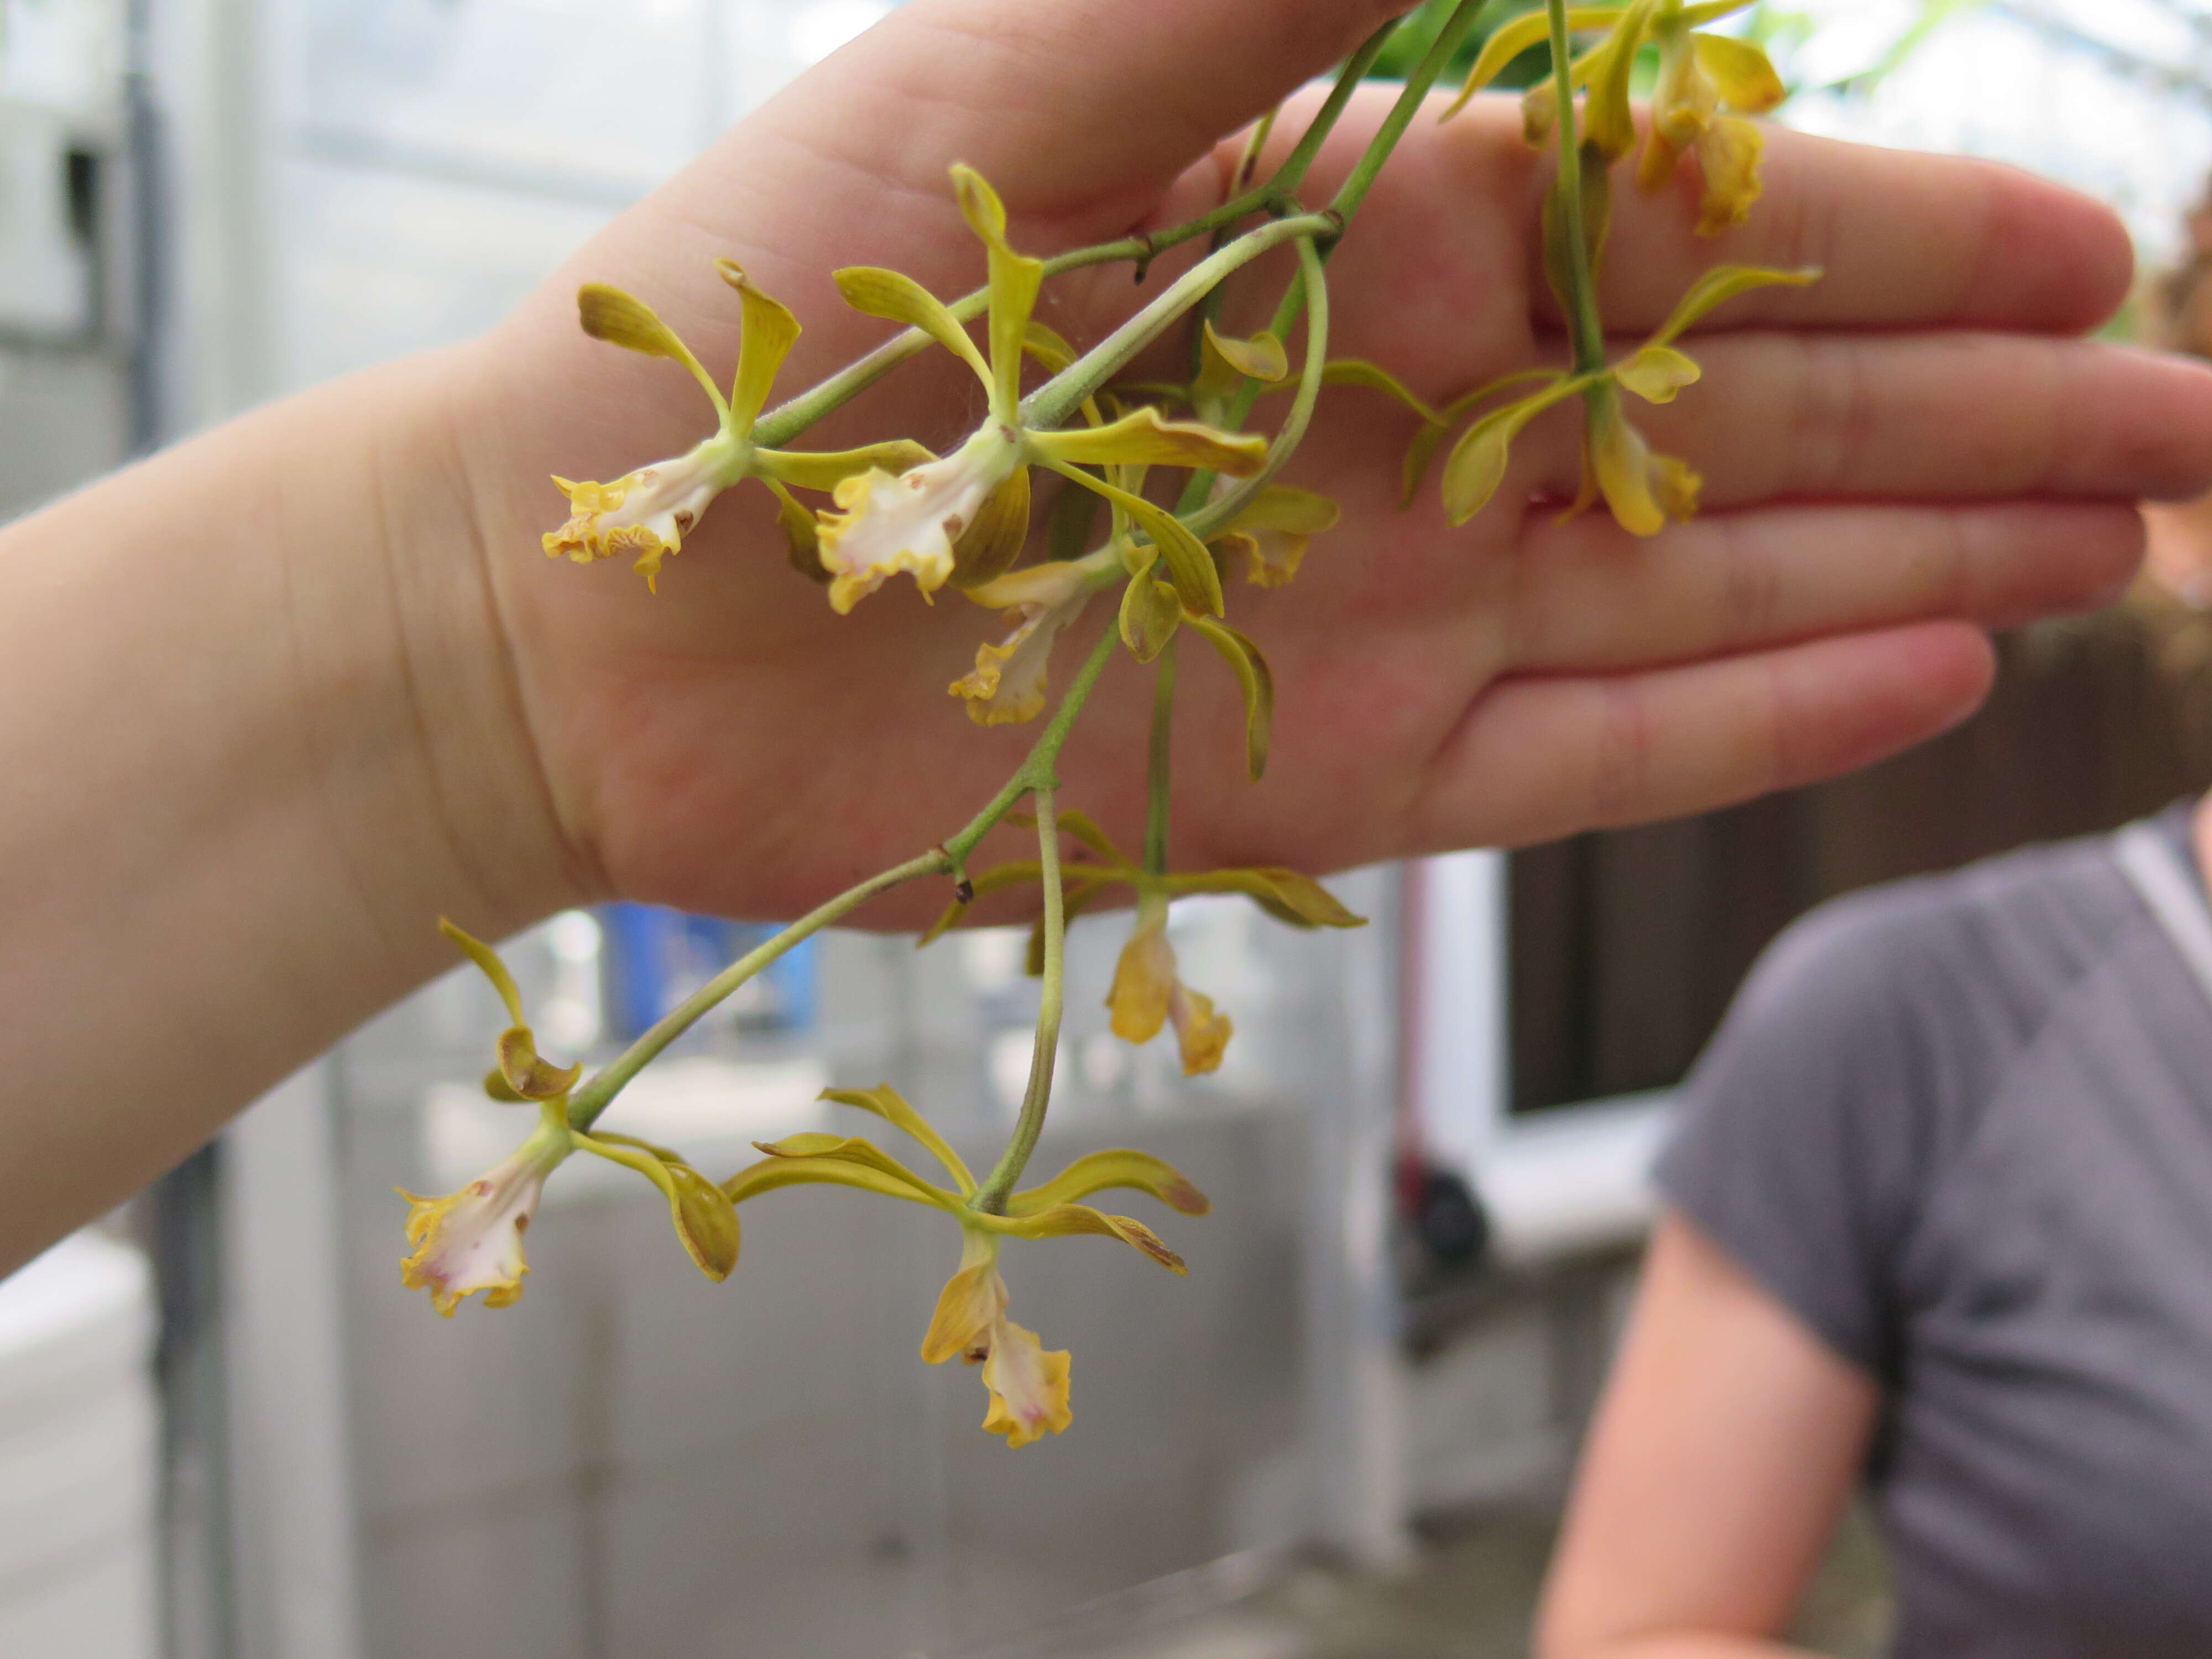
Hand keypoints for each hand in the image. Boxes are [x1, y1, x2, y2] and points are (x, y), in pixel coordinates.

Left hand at [443, 0, 2210, 926]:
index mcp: (1351, 239)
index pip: (1689, 241)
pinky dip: (1750, 718)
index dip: (1901, 244)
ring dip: (1914, 563)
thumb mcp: (1029, 83)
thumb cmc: (776, 328)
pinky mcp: (1332, 779)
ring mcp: (1382, 611)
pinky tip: (1920, 677)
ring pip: (1706, 588)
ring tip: (2114, 548)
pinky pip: (1588, 751)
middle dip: (1978, 420)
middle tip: (2192, 427)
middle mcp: (1399, 428)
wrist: (589, 606)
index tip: (2097, 250)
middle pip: (1747, 424)